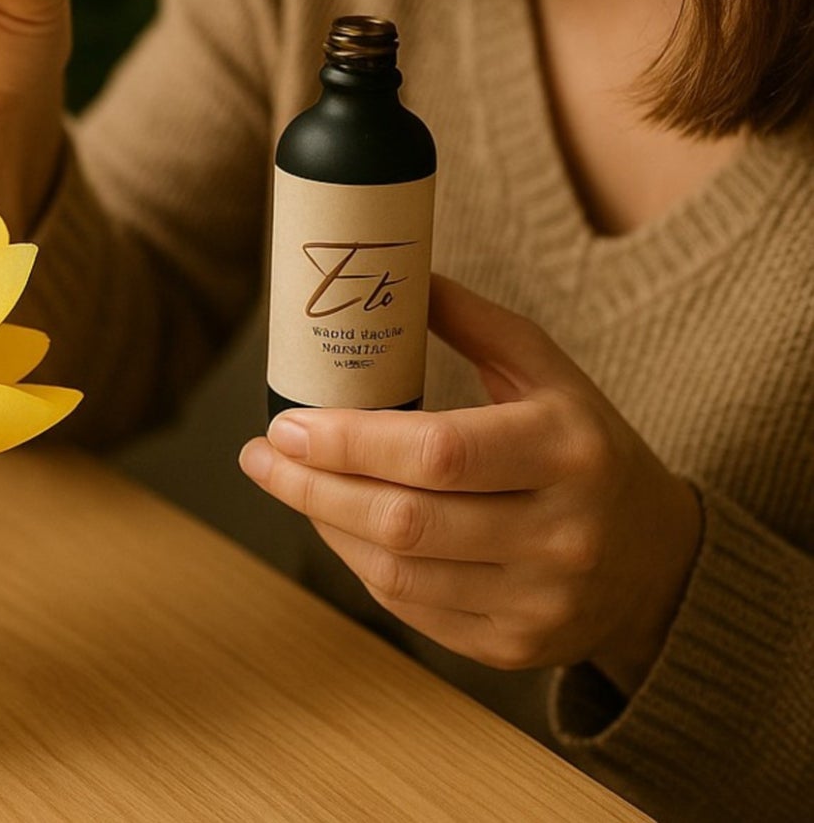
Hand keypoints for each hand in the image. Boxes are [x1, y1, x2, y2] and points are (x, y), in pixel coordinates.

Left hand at [240, 275, 701, 691]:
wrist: (659, 558)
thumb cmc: (583, 443)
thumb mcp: (548, 371)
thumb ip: (474, 322)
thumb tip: (399, 272)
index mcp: (566, 451)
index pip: (439, 452)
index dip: (350, 441)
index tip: (286, 422)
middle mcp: (562, 535)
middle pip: (407, 520)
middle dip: (314, 487)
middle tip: (261, 455)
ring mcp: (540, 602)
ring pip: (399, 572)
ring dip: (326, 524)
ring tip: (288, 484)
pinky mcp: (517, 648)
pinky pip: (412, 608)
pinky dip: (359, 563)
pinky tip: (335, 524)